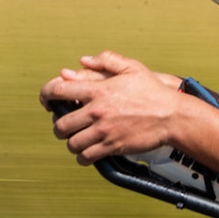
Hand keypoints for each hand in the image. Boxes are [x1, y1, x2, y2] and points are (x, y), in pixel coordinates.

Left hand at [38, 51, 189, 163]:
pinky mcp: (112, 146)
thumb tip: (83, 61)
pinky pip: (87, 156)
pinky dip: (83, 157)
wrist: (172, 116)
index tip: (47, 102)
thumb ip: (106, 60)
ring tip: (77, 141)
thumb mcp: (132, 68)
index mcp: (97, 90)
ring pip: (72, 142)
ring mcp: (104, 130)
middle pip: (61, 123)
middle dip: (59, 126)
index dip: (45, 96)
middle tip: (65, 127)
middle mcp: (96, 111)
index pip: (57, 90)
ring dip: (71, 143)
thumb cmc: (153, 93)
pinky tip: (87, 154)